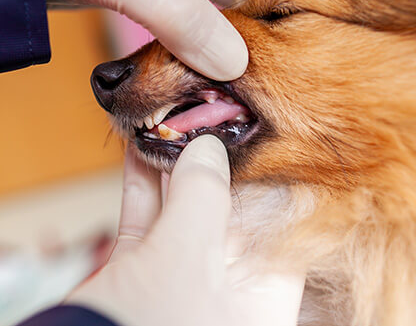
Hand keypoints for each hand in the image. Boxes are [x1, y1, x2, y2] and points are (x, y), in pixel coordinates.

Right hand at [66, 136, 304, 325]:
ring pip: (183, 211)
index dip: (267, 174)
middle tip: (203, 118)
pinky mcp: (139, 276)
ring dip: (173, 166)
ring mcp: (181, 281)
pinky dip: (142, 184)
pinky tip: (137, 147)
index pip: (279, 224)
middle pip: (229, 211)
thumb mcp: (186, 256)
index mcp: (259, 296)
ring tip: (169, 123)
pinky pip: (147, 220)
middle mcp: (226, 290)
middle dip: (213, 163)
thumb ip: (203, 196)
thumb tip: (209, 147)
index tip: (253, 133)